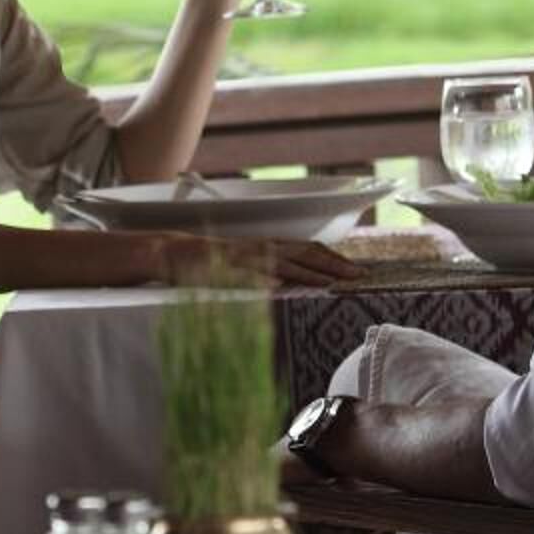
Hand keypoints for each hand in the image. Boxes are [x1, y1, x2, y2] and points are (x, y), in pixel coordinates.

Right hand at [155, 233, 363, 288]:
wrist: (174, 253)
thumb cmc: (214, 263)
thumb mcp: (248, 264)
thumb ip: (272, 270)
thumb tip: (294, 283)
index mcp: (269, 246)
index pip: (309, 249)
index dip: (334, 258)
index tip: (356, 269)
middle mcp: (262, 247)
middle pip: (305, 252)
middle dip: (334, 264)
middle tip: (359, 275)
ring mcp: (246, 257)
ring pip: (285, 262)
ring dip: (311, 272)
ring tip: (333, 281)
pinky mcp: (227, 268)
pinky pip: (251, 274)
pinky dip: (267, 279)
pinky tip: (280, 286)